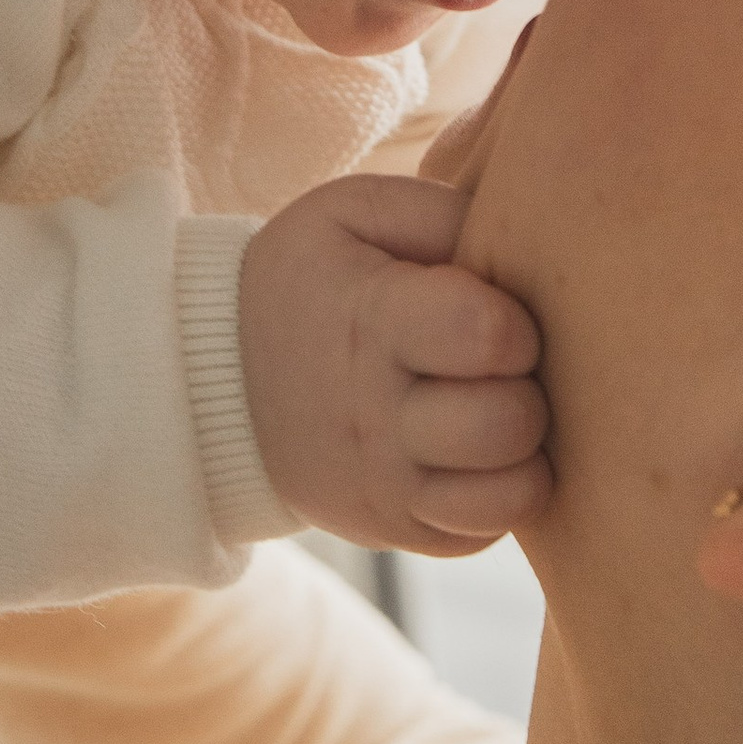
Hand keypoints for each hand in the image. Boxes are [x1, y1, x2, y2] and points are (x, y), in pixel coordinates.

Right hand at [238, 173, 549, 555]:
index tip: (494, 313)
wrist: (215, 382)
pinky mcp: (395, 530)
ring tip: (494, 407)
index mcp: (372, 322)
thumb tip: (526, 240)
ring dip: (523, 446)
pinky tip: (477, 452)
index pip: (488, 334)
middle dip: (527, 386)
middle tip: (499, 367)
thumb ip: (441, 212)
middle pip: (510, 421)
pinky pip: (489, 531)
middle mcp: (377, 416)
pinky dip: (502, 492)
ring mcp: (385, 485)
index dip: (515, 321)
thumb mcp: (350, 214)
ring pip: (515, 489)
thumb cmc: (310, 282)